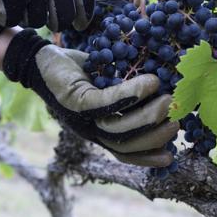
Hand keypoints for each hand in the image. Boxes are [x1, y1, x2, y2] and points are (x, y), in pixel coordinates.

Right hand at [0, 0, 94, 31]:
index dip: (83, 15)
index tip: (79, 24)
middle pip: (64, 17)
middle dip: (57, 24)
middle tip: (49, 24)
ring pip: (37, 21)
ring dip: (28, 16)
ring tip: (18, 4)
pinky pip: (12, 19)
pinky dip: (5, 15)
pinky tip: (0, 5)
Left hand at [2, 30, 178, 166]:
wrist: (38, 59)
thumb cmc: (75, 72)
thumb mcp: (104, 86)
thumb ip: (127, 94)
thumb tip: (164, 87)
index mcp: (97, 131)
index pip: (124, 154)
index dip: (148, 158)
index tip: (172, 154)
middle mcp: (88, 130)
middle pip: (126, 145)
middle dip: (155, 136)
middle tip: (177, 120)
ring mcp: (81, 118)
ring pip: (119, 129)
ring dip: (148, 116)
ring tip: (168, 99)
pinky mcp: (75, 101)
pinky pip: (107, 102)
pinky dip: (131, 94)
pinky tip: (150, 82)